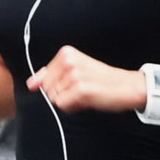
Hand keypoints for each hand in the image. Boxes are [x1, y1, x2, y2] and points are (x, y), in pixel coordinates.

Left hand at [27, 45, 143, 112]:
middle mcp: (68, 61)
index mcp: (66, 53)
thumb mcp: (74, 72)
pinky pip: (63, 105)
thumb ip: (50, 76)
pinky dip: (73, 107)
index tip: (76, 83)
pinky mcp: (80, 89)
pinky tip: (87, 100)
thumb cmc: (102, 81)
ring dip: (69, 101)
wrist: (127, 86)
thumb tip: (31, 84)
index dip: (58, 86)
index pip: (44, 78)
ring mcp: (74, 75)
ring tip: (86, 94)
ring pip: (55, 98)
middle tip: (82, 90)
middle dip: (61, 94)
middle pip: (47, 89)